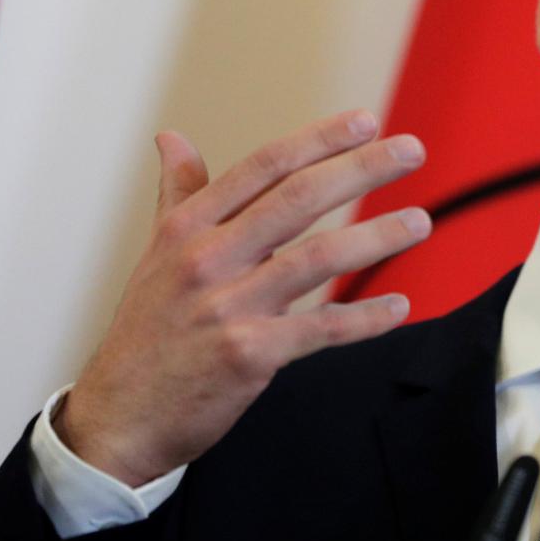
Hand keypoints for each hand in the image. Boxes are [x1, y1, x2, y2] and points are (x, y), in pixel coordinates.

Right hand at [53, 110, 429, 485]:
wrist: (119, 418)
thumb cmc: (147, 332)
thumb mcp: (156, 255)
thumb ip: (178, 194)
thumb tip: (171, 137)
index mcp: (188, 228)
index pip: (264, 167)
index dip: (318, 140)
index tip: (365, 122)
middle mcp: (207, 258)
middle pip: (298, 199)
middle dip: (361, 169)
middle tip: (412, 150)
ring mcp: (228, 307)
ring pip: (318, 258)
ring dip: (377, 237)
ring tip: (421, 223)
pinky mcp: (249, 355)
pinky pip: (321, 328)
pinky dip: (364, 318)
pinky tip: (398, 306)